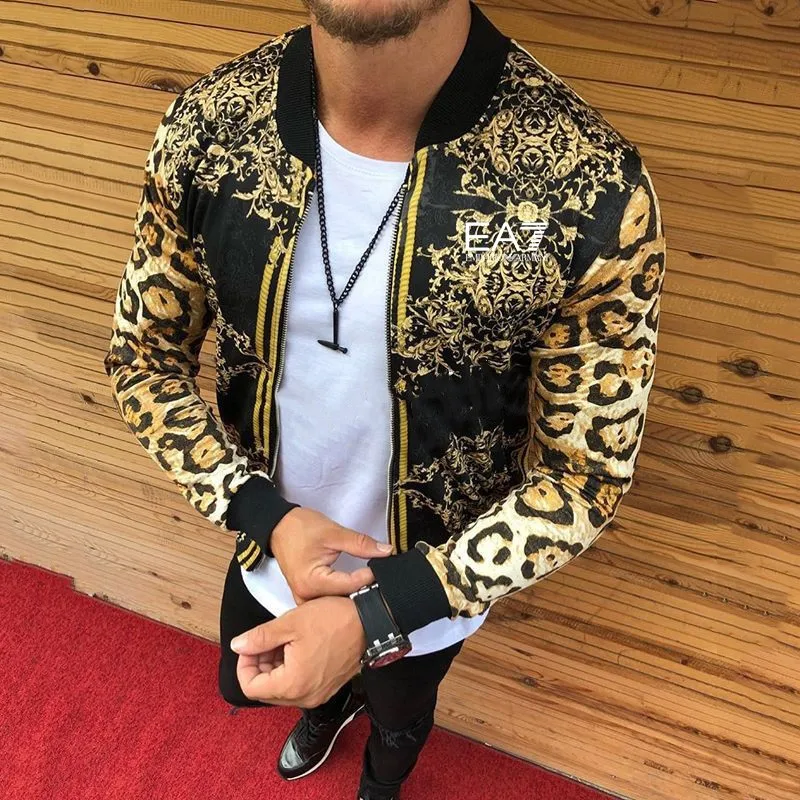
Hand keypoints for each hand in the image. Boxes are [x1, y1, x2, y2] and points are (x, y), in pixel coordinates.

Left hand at [231, 596, 365, 707]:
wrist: (371, 622)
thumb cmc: (335, 620)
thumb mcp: (290, 623)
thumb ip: (260, 638)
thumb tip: (239, 646)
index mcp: (292, 684)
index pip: (250, 687)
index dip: (244, 664)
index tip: (250, 645)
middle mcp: (305, 697)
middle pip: (266, 690)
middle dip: (260, 664)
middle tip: (266, 639)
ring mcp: (318, 694)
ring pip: (282, 688)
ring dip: (275, 666)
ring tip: (283, 640)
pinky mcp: (327, 687)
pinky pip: (299, 685)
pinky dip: (291, 669)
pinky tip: (297, 646)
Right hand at [270, 507, 392, 602]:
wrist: (279, 526)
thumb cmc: (300, 528)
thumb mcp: (334, 532)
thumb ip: (361, 544)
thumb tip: (386, 551)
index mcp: (312, 582)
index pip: (350, 586)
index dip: (370, 577)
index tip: (382, 569)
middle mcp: (306, 596)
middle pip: (342, 599)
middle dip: (362, 590)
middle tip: (380, 580)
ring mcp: (304, 598)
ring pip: (335, 603)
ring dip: (352, 594)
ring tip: (368, 584)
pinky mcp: (305, 595)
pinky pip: (327, 601)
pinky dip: (340, 594)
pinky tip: (352, 588)